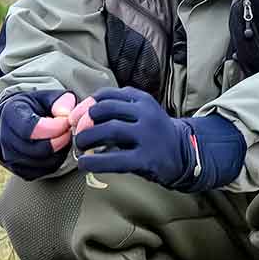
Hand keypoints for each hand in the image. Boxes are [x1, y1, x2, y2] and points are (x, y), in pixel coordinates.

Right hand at [0, 90, 76, 179]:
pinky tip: (57, 148)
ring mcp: (9, 156)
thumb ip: (60, 102)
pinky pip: (43, 171)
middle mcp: (5, 137)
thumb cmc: (35, 106)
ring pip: (42, 162)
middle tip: (68, 131)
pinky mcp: (19, 170)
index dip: (54, 128)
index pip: (31, 129)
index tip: (67, 122)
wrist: (18, 119)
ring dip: (58, 152)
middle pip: (38, 149)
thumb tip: (65, 115)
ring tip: (62, 137)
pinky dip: (55, 161)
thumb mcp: (48, 96)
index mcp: (9, 114)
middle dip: (59, 141)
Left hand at [73, 87, 246, 192]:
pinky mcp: (146, 158)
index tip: (76, 117)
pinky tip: (85, 164)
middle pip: (104, 110)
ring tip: (80, 147)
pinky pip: (115, 159)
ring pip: (109, 130)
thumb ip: (115, 110)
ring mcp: (147, 135)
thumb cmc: (151, 132)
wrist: (183, 153)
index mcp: (141, 99)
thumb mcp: (139, 113)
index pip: (106, 95)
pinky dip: (95, 162)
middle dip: (85, 121)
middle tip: (78, 133)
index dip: (86, 105)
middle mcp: (145, 113)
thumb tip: (79, 116)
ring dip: (87, 138)